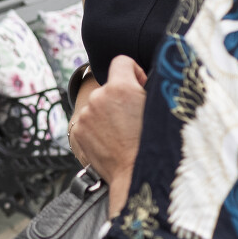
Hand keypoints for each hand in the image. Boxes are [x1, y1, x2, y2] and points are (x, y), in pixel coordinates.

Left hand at [71, 55, 146, 215]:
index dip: (134, 72)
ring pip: (98, 105)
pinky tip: (112, 141)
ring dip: (109, 113)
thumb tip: (146, 81)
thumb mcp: (160, 110)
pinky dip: (98, 127)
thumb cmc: (154, 146)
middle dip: (121, 97)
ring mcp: (85, 115)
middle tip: (135, 118)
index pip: (121, 61)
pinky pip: (89, 121)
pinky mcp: (77, 131)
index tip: (141, 87)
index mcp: (120, 88)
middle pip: (110, 86)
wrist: (135, 177)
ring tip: (124, 133)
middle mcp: (98, 97)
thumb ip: (149, 89)